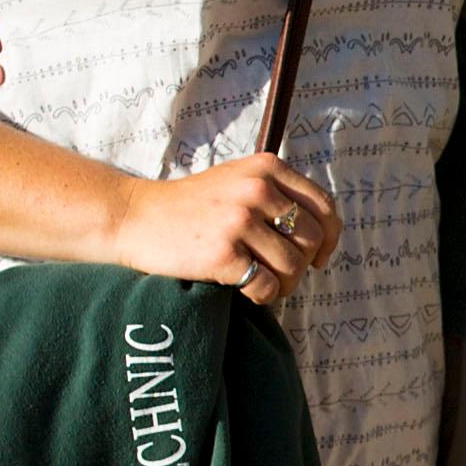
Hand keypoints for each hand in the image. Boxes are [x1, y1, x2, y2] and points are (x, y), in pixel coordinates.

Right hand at [108, 153, 339, 305]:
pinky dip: (262, 297)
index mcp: (266, 169)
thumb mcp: (236, 180)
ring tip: (264, 286)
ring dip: (284, 285)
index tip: (319, 257)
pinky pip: (265, 287)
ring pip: (292, 267)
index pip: (323, 206)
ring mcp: (240, 222)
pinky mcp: (223, 254)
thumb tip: (322, 233)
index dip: (329, 237)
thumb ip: (276, 193)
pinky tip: (246, 292)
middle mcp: (257, 190)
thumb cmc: (190, 205)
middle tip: (283, 277)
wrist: (136, 217)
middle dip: (303, 265)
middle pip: (312, 239)